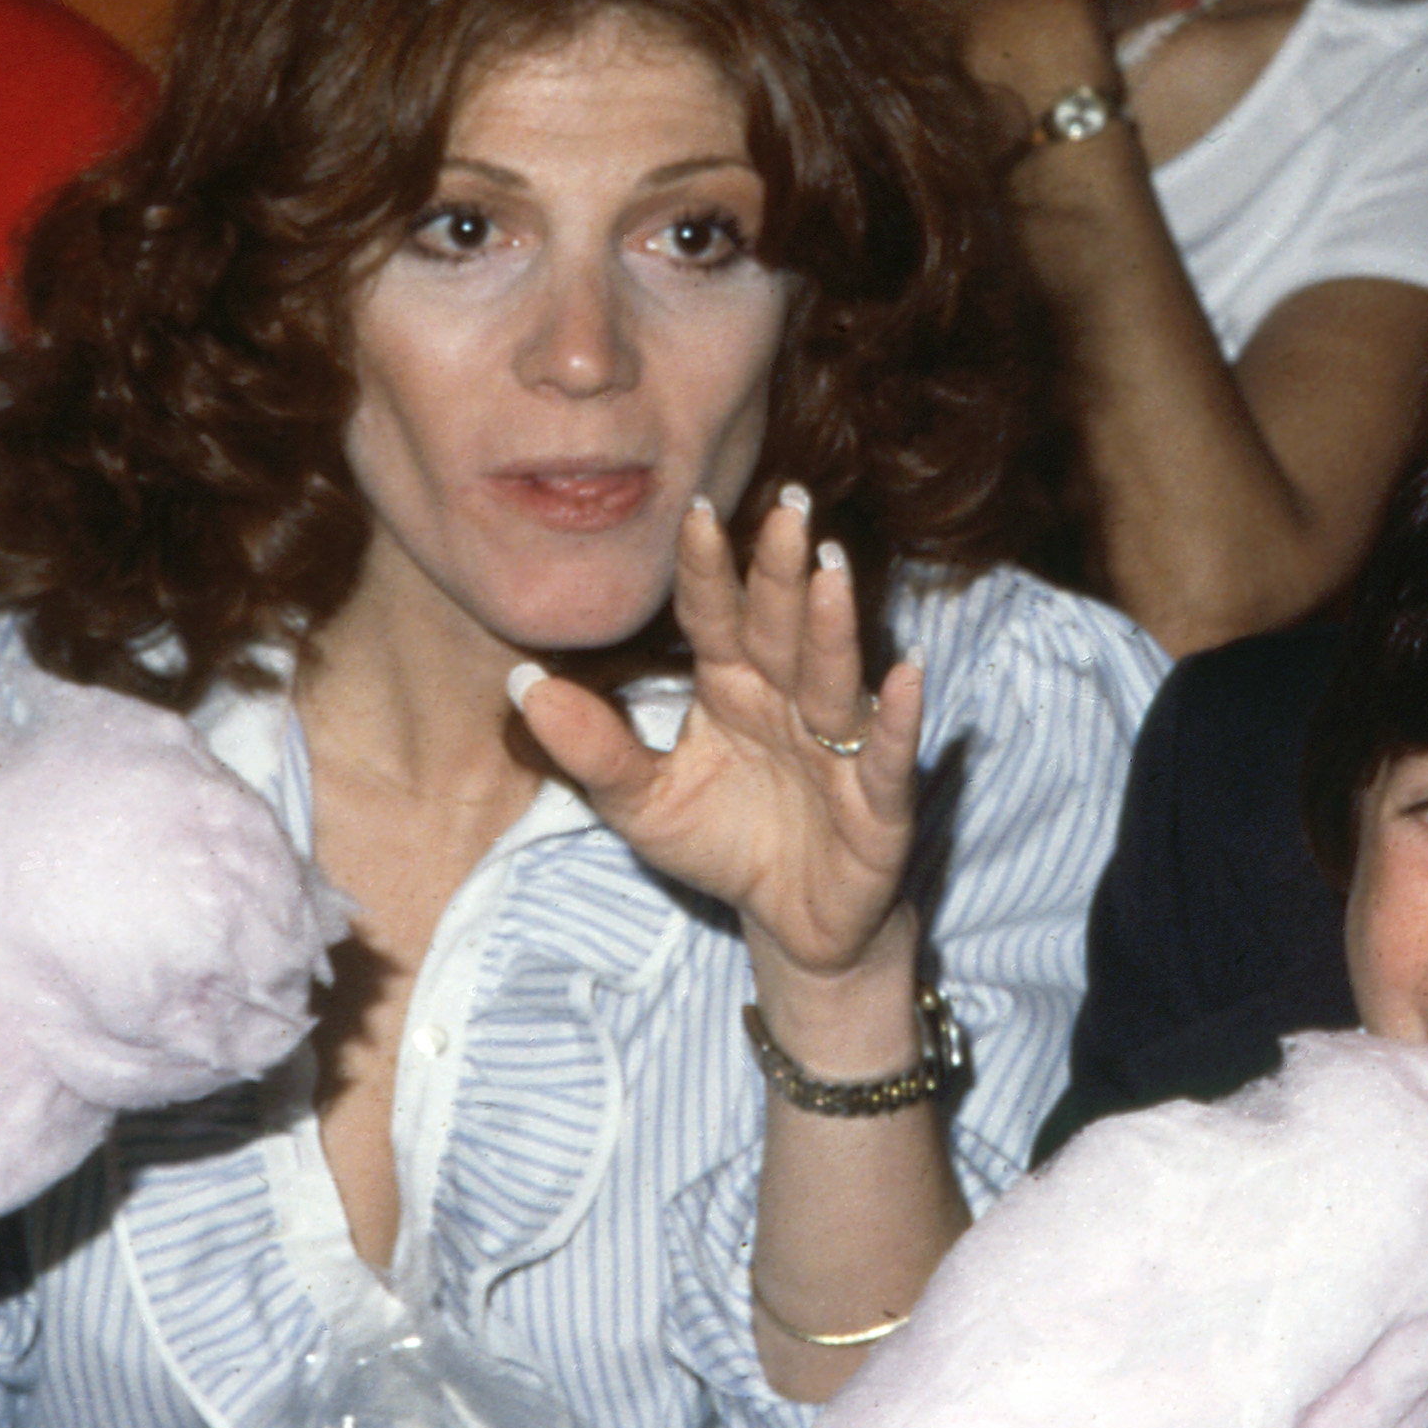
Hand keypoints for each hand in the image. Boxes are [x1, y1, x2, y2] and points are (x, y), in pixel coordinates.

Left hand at [510, 486, 926, 986]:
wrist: (791, 923)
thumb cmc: (722, 843)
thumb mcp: (642, 804)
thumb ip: (592, 749)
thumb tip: (523, 684)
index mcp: (731, 686)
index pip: (715, 617)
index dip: (707, 569)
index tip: (694, 510)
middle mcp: (787, 699)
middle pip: (781, 627)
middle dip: (784, 570)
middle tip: (790, 503)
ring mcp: (837, 743)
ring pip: (832, 675)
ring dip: (833, 625)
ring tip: (832, 570)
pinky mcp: (877, 799)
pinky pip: (885, 753)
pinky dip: (896, 718)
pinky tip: (904, 676)